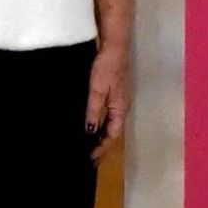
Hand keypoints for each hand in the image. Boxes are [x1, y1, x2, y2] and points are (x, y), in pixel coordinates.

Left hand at [85, 44, 130, 165]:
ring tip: (86, 146)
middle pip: (112, 132)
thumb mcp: (97, 91)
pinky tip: (89, 126)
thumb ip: (94, 111)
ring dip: (99, 136)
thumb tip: (89, 131)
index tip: (90, 160)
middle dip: (101, 146)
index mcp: (120, 109)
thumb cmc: (106, 68)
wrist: (114, 47)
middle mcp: (121, 108)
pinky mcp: (112, 95)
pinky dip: (98, 125)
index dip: (102, 149)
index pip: (112, 135)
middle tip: (87, 159)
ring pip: (109, 125)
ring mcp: (117, 101)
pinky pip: (106, 116)